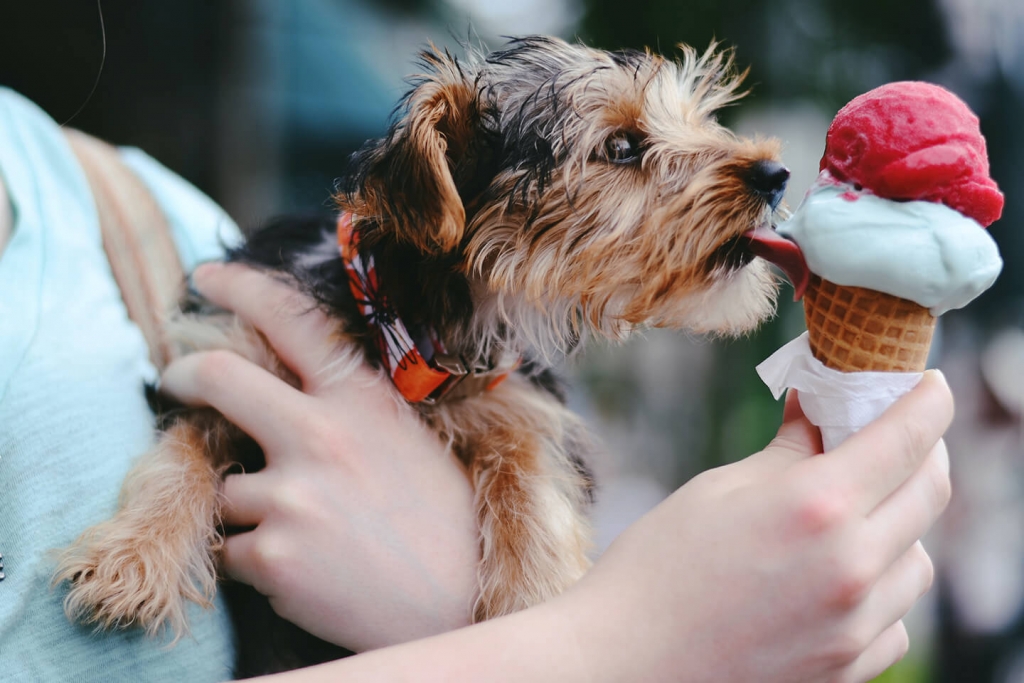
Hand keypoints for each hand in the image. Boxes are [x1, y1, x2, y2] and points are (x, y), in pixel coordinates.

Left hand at [161, 262, 479, 651]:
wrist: (459, 604)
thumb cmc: (444, 521)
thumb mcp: (409, 440)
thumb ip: (352, 409)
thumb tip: (294, 390)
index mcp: (361, 400)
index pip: (291, 320)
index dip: (239, 287)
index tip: (205, 277)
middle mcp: (321, 434)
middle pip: (219, 376)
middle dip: (182, 374)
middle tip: (173, 380)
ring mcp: (292, 494)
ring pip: (225, 487)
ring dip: (248, 510)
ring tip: (306, 535)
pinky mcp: (272, 554)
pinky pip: (229, 550)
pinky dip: (252, 562)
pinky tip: (305, 570)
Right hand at [562, 373, 952, 682]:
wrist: (624, 661)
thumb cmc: (657, 568)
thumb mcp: (718, 490)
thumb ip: (786, 451)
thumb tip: (818, 409)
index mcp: (817, 506)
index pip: (906, 438)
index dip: (928, 401)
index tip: (930, 385)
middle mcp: (852, 567)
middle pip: (930, 494)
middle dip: (922, 453)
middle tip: (895, 437)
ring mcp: (854, 626)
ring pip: (918, 560)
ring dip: (900, 525)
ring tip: (854, 515)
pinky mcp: (846, 668)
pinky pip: (894, 619)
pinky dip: (880, 589)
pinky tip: (836, 577)